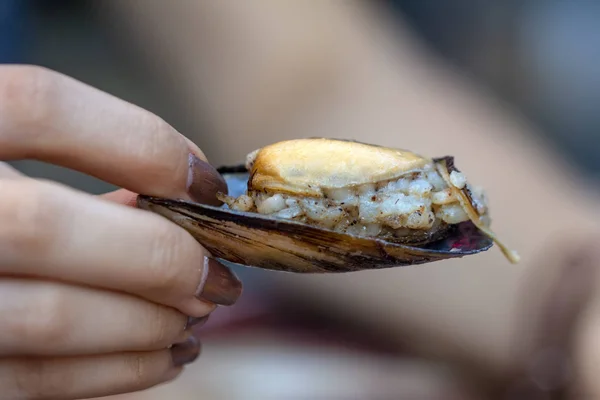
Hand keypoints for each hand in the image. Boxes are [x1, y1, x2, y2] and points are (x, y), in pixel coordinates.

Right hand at [0, 65, 241, 398]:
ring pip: (53, 317)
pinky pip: (41, 379)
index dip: (143, 143)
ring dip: (151, 324)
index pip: (41, 107)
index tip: (208, 186)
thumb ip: (78, 165)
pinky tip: (164, 354)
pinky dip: (123, 370)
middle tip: (220, 278)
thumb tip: (180, 202)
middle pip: (49, 226)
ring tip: (197, 318)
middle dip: (161, 257)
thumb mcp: (5, 153)